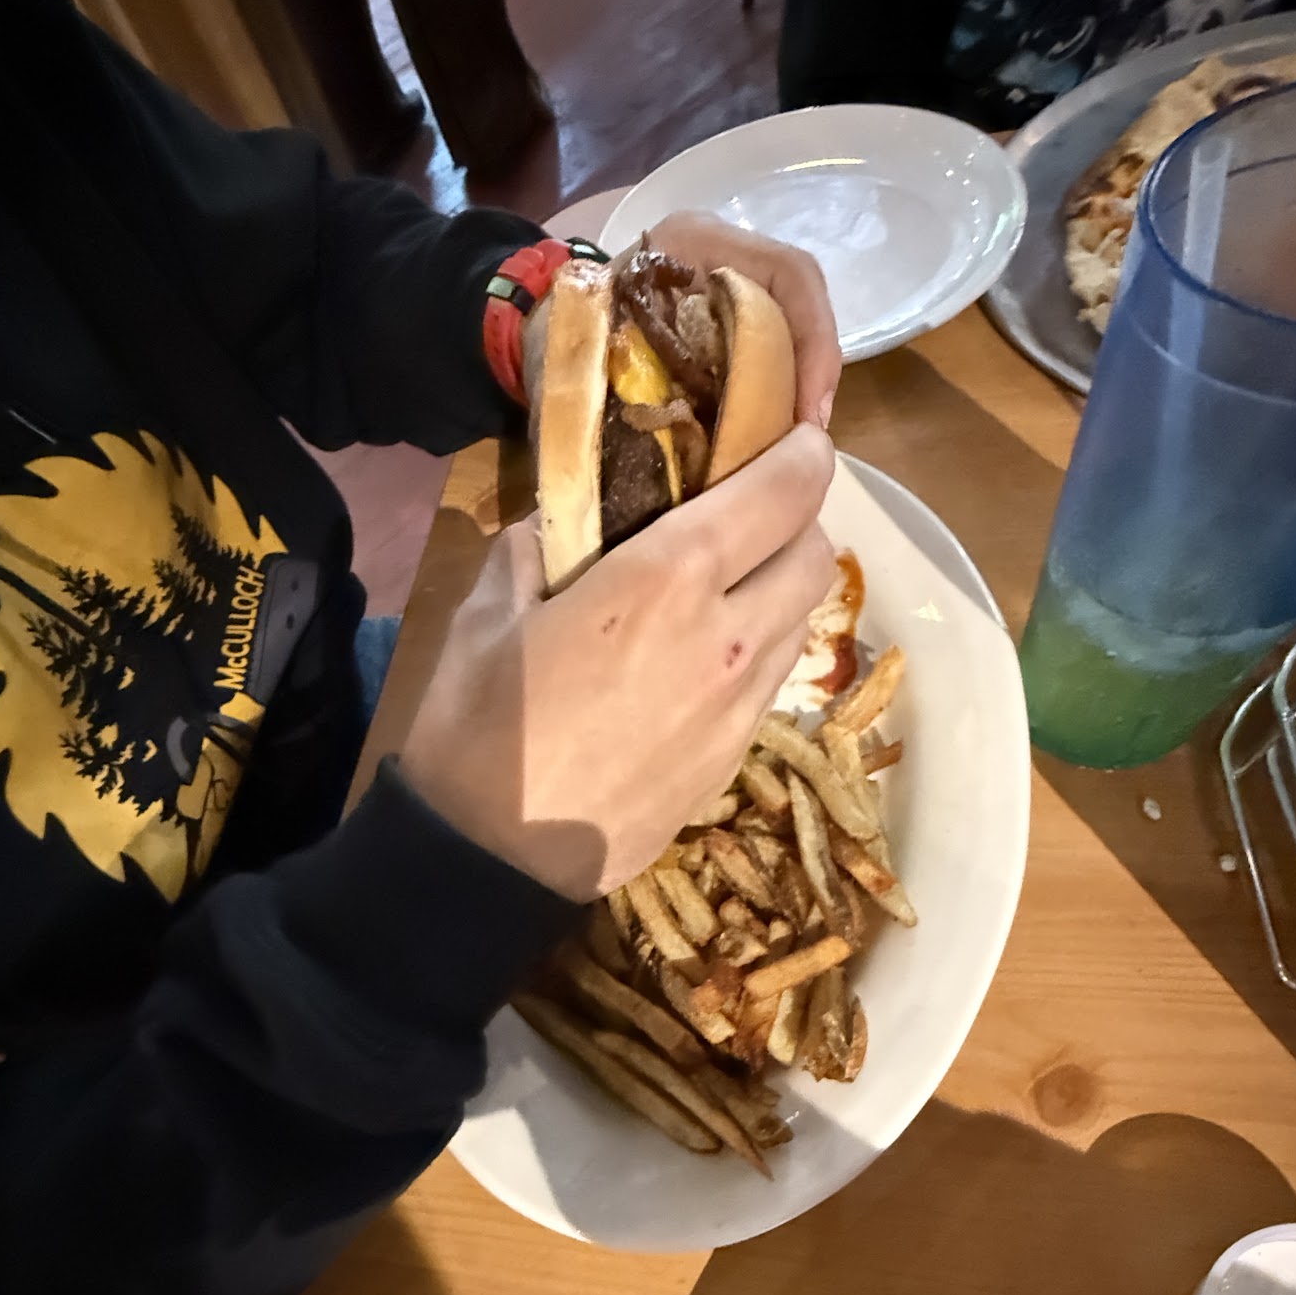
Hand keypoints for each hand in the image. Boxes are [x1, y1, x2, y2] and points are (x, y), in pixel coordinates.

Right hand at [399, 424, 835, 900]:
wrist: (493, 860)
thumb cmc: (479, 725)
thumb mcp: (489, 608)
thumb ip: (545, 542)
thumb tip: (574, 512)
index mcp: (669, 578)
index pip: (785, 490)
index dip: (803, 450)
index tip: (793, 434)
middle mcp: (729, 635)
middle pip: (816, 550)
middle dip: (797, 517)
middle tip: (751, 510)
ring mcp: (741, 706)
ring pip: (805, 617)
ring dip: (781, 585)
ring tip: (728, 581)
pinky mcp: (735, 759)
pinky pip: (774, 679)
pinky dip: (760, 646)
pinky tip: (705, 654)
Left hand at [520, 214, 841, 427]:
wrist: (535, 333)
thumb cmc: (564, 335)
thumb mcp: (601, 344)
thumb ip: (646, 371)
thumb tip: (694, 433)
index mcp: (695, 242)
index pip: (789, 274)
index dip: (814, 343)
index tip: (807, 418)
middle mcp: (722, 257)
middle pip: (799, 309)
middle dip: (811, 378)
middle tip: (805, 445)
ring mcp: (727, 291)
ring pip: (791, 339)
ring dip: (796, 395)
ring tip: (791, 451)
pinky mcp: (726, 328)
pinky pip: (768, 361)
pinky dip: (774, 402)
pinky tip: (767, 445)